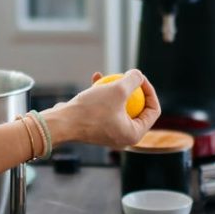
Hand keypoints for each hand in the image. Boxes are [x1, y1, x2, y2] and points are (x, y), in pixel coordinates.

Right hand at [42, 69, 160, 148]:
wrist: (61, 123)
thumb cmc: (91, 109)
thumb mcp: (117, 90)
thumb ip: (133, 80)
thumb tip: (140, 75)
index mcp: (134, 134)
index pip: (153, 110)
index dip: (150, 90)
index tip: (139, 78)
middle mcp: (124, 138)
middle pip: (137, 108)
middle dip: (132, 89)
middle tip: (126, 76)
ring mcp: (110, 134)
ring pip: (119, 106)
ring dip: (115, 88)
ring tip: (110, 75)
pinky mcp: (96, 128)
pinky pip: (105, 109)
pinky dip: (103, 95)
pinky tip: (96, 78)